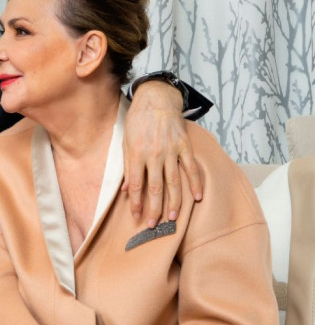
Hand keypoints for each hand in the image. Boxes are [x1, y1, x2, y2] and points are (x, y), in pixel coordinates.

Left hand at [123, 81, 202, 227]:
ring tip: (172, 219)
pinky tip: (198, 197)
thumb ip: (127, 166)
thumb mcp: (126, 141)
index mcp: (136, 154)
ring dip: (173, 202)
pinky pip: (191, 168)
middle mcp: (154, 154)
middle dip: (154, 209)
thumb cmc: (138, 120)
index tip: (137, 217)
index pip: (136, 185)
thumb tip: (126, 190)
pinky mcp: (184, 146)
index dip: (136, 203)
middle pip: (155, 188)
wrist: (156, 98)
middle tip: (153, 226)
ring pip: (173, 182)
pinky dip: (195, 183)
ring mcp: (171, 151)